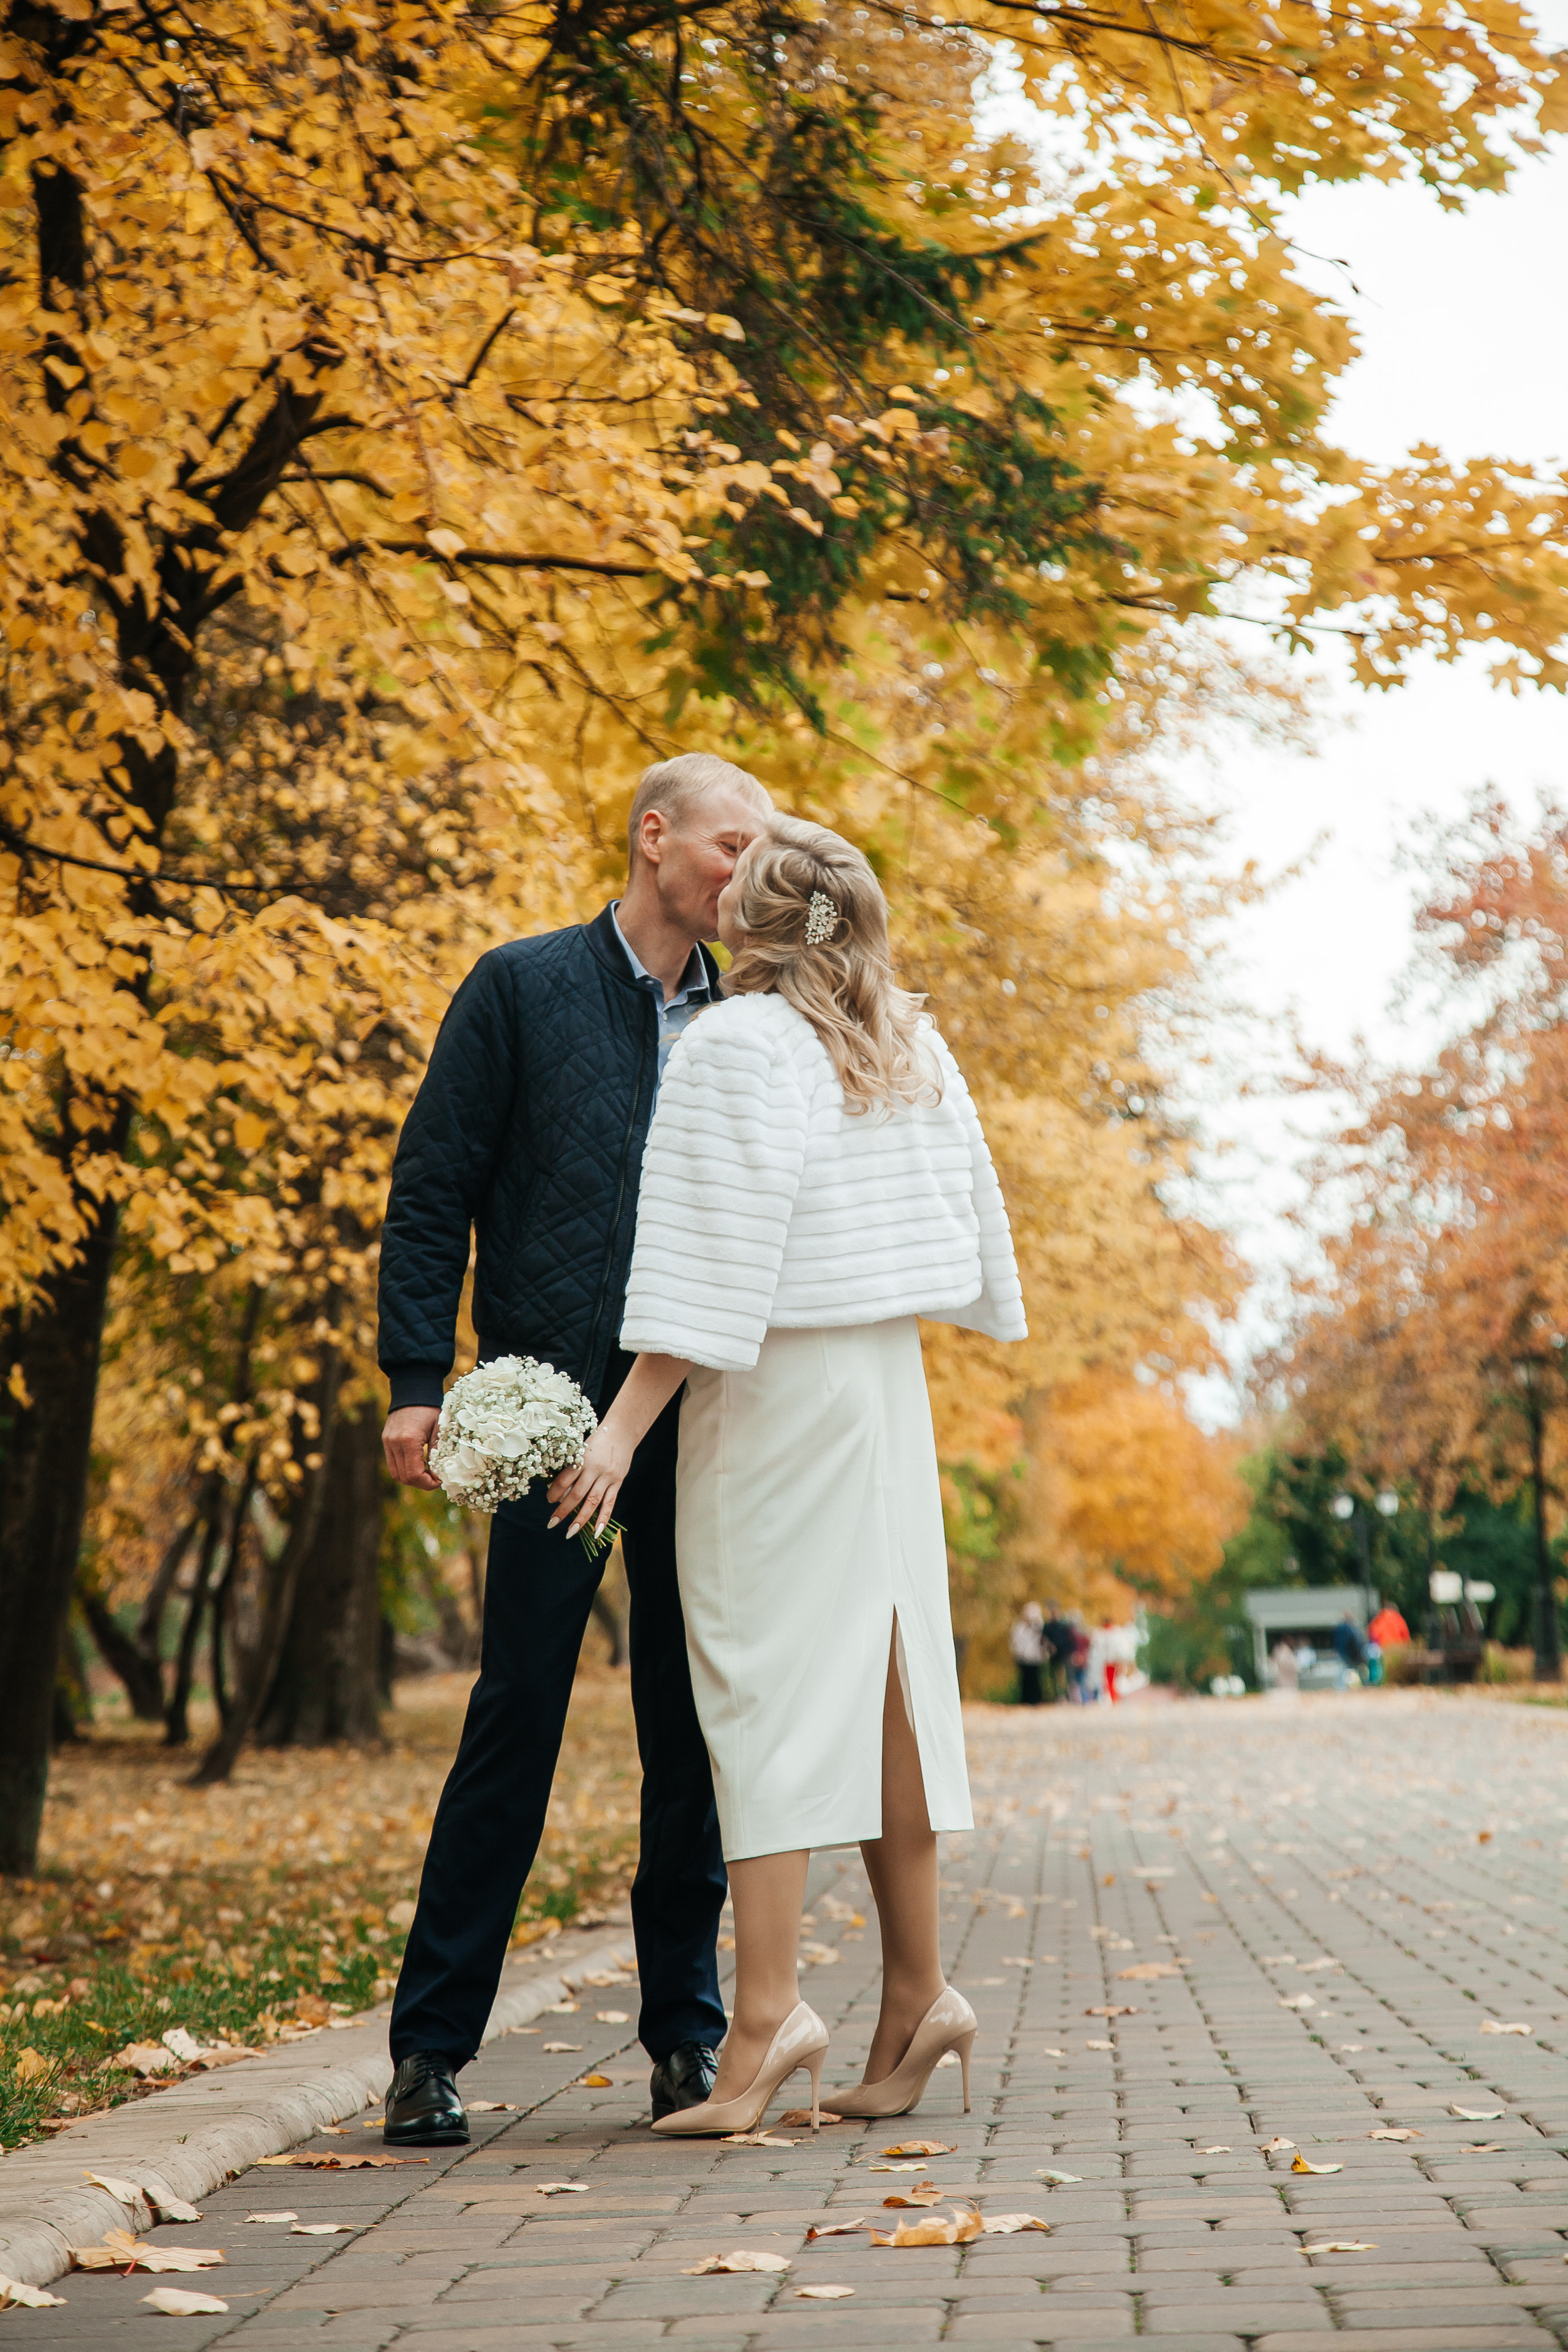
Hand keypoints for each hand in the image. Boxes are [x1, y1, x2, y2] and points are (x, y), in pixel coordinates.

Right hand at [383, 1405, 440, 1489]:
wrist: (413, 1390)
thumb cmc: (429, 1408)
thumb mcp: (439, 1429)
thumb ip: (437, 1452)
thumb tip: (439, 1474)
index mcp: (409, 1440)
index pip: (414, 1474)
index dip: (427, 1483)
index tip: (439, 1481)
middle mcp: (394, 1443)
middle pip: (403, 1477)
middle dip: (420, 1483)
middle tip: (434, 1479)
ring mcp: (387, 1442)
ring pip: (396, 1473)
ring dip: (411, 1477)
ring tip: (426, 1473)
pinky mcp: (386, 1441)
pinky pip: (392, 1463)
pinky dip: (404, 1469)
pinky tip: (417, 1464)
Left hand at [547, 1419, 633, 1541]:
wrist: (622, 1432)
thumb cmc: (596, 1441)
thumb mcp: (581, 1449)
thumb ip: (572, 1468)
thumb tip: (560, 1492)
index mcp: (582, 1459)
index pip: (564, 1480)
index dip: (554, 1492)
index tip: (549, 1500)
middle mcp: (594, 1469)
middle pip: (576, 1494)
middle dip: (563, 1510)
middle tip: (552, 1523)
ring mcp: (607, 1477)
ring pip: (592, 1502)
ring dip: (580, 1519)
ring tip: (570, 1532)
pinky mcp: (617, 1482)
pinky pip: (610, 1503)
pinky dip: (603, 1518)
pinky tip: (596, 1532)